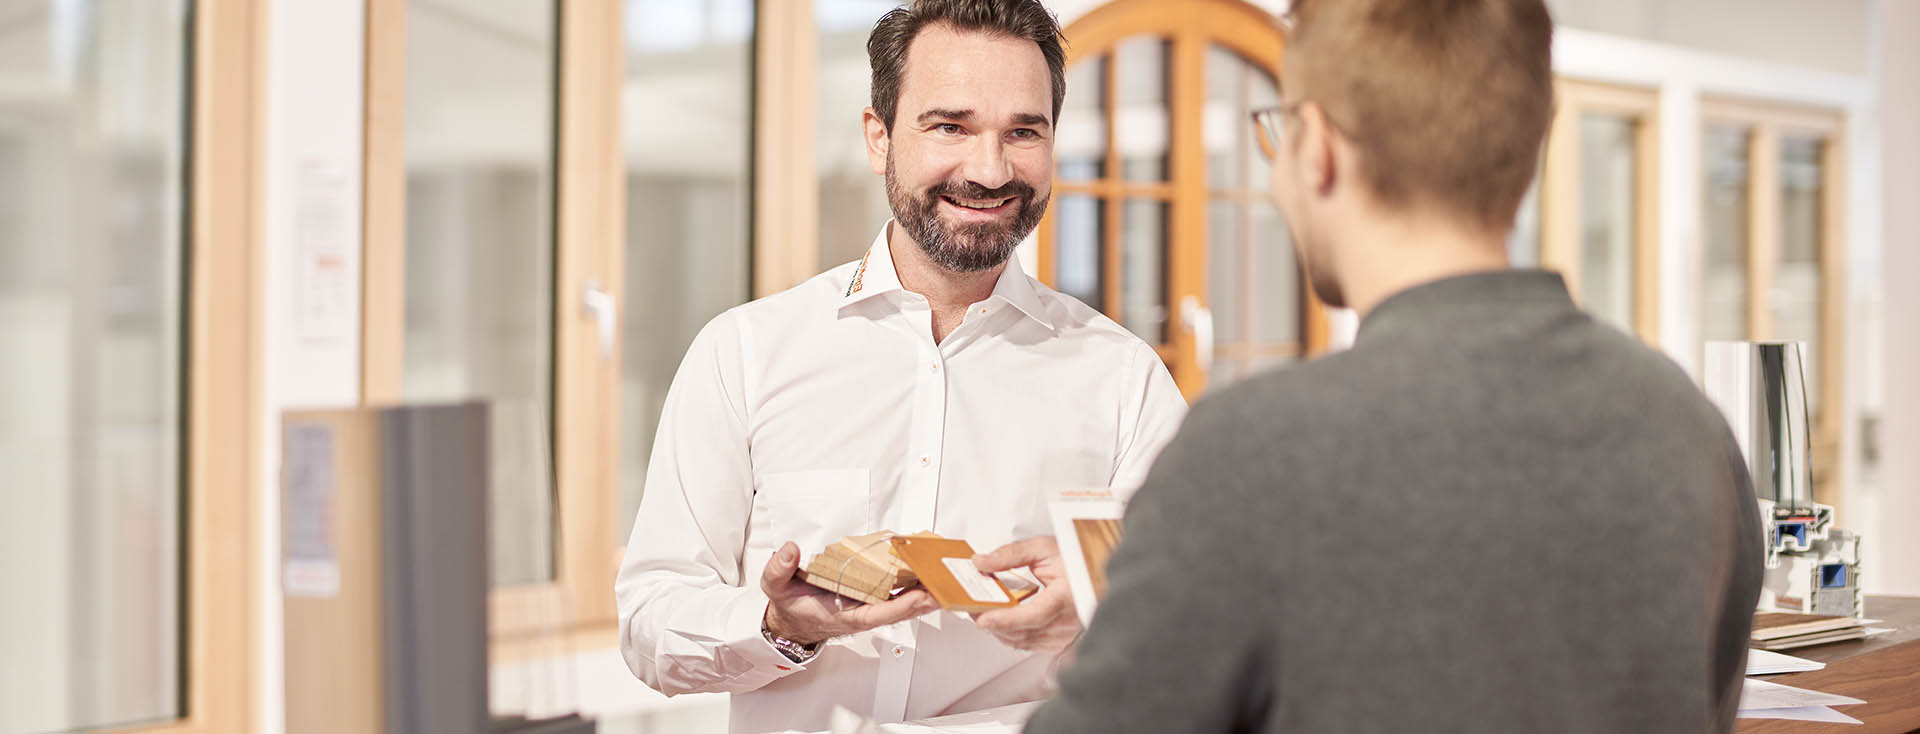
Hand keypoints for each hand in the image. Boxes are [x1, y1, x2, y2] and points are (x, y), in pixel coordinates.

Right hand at [761, 541, 939, 645]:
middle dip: (924, 600)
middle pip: (900, 609)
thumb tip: (790, 549)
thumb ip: (779, 569)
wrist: (793, 619)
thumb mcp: (775, 587)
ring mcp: (870, 606)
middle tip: (945, 586)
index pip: (876, 614)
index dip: (899, 607)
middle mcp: (862, 613)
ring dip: (925, 591)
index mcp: (844, 616)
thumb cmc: (790, 605)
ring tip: (946, 576)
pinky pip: (899, 591)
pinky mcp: (873, 597)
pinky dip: (915, 582)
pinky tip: (928, 570)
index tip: (918, 598)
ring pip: (904, 601)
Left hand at [970, 536, 1081, 651]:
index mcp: (1067, 596)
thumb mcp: (1043, 548)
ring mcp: (1065, 635)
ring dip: (1001, 631)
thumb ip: (1011, 554)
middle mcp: (1068, 621)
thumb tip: (982, 562)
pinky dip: (1014, 635)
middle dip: (994, 623)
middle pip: (1023, 632)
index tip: (984, 618)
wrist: (1095, 572)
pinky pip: (1031, 645)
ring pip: (1024, 642)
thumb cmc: (1077, 560)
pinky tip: (1004, 623)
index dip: (1007, 619)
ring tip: (985, 613)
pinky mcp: (1061, 642)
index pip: (1034, 614)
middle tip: (974, 609)